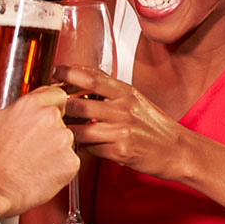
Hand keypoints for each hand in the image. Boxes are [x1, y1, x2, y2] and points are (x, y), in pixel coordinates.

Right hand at [0, 85, 78, 218]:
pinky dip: (60, 169)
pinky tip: (41, 174)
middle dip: (49, 130)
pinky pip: (70, 163)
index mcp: (30, 104)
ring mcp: (63, 141)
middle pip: (61, 119)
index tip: (40, 118)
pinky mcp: (70, 163)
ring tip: (34, 162)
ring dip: (55, 150)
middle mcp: (50, 118)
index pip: (55, 94)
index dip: (49, 106)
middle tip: (32, 146)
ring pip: (66, 141)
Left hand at [54, 65, 185, 179]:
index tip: (55, 72)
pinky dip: (82, 147)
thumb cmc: (154, 125)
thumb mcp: (135, 99)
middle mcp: (123, 109)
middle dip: (58, 105)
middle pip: (79, 102)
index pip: (91, 77)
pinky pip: (91, 149)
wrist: (177, 149)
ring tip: (58, 129)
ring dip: (66, 130)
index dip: (69, 73)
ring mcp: (122, 130)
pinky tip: (80, 145)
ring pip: (81, 129)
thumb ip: (110, 89)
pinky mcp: (120, 151)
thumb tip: (82, 75)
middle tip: (48, 106)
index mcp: (125, 92)